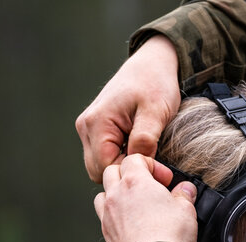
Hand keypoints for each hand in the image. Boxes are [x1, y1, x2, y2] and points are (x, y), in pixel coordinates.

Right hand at [75, 35, 180, 182]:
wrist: (151, 64)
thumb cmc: (155, 83)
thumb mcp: (156, 112)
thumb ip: (145, 139)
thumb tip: (138, 166)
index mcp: (97, 122)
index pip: (106, 167)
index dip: (131, 173)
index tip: (159, 172)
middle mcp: (86, 126)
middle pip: (99, 170)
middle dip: (125, 173)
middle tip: (156, 167)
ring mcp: (88, 128)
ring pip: (99, 164)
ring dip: (122, 165)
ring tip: (148, 155)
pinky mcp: (95, 129)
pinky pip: (103, 155)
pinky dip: (119, 157)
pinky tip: (139, 150)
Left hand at [94, 154, 197, 241]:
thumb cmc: (169, 235)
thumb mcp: (186, 209)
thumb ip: (184, 195)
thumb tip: (186, 190)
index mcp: (134, 182)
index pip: (134, 159)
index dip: (151, 164)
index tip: (165, 179)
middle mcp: (116, 197)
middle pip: (112, 172)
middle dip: (128, 174)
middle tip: (148, 186)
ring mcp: (107, 219)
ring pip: (102, 197)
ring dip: (115, 197)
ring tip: (134, 206)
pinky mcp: (107, 240)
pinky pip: (106, 227)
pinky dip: (115, 226)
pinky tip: (129, 232)